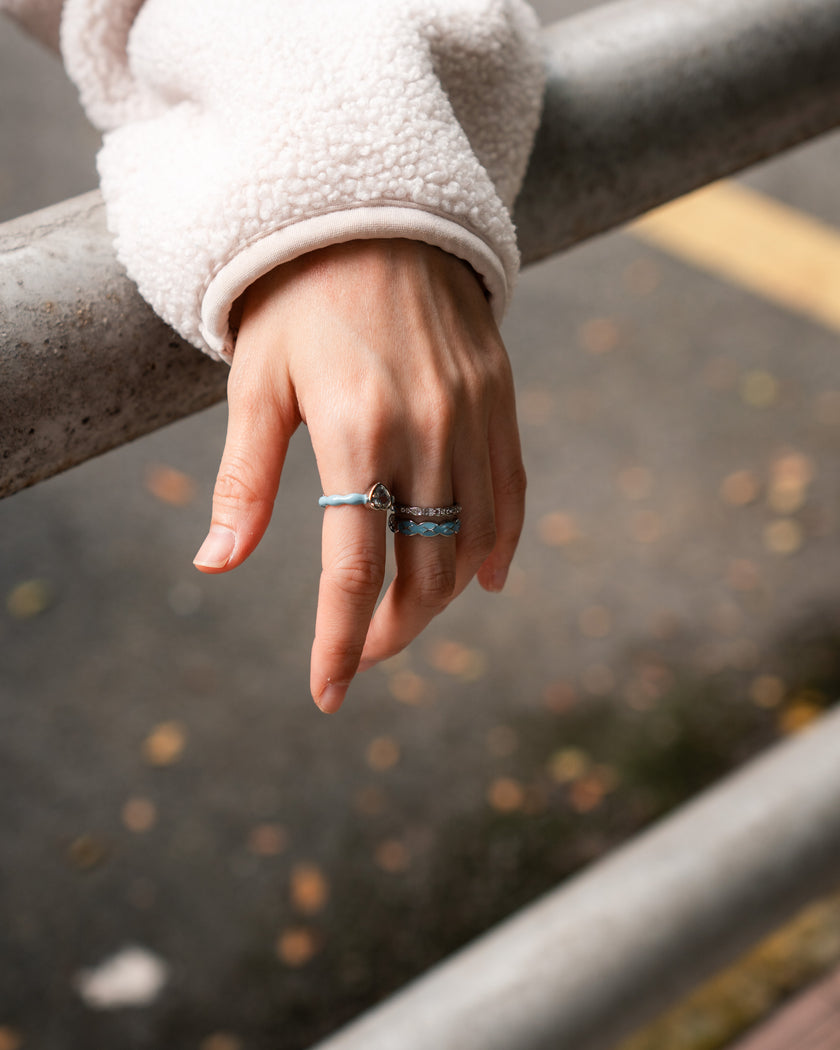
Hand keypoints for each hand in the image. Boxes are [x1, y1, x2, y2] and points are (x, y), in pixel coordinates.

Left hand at [192, 239, 525, 712]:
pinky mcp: (500, 401)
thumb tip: (214, 565)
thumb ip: (244, 481)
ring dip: (442, 598)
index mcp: (357, 430)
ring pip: (472, 543)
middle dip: (391, 628)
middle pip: (424, 569)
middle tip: (359, 651)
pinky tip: (485, 581)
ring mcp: (474, 416)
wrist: (371, 215)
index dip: (340, 641)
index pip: (354, 568)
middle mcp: (428, 431)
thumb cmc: (296, 303)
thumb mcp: (255, 385)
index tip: (328, 693)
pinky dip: (501, 546)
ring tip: (407, 619)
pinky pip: (512, 494)